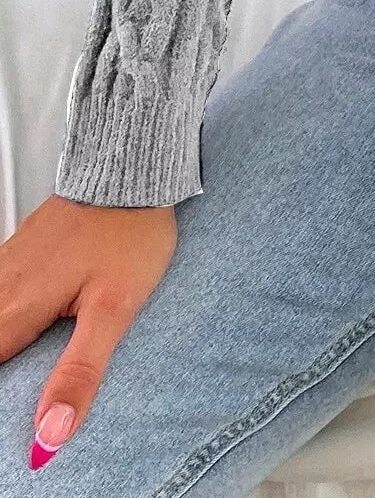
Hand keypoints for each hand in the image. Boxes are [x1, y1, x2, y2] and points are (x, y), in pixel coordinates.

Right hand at [0, 193, 176, 467]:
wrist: (132, 172)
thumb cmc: (129, 232)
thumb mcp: (114, 310)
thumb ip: (80, 371)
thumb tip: (50, 432)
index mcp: (18, 308)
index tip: (9, 415)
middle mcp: (2, 286)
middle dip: (1, 366)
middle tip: (14, 387)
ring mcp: (7, 265)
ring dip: (0, 340)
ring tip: (18, 361)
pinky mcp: (18, 251)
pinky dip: (0, 316)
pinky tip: (14, 325)